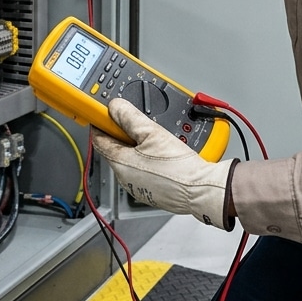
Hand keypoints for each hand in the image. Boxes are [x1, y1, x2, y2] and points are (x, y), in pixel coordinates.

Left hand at [92, 99, 236, 229]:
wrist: (202, 190)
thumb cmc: (179, 168)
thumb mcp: (152, 132)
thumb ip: (130, 117)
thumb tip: (115, 107)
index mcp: (120, 164)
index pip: (99, 140)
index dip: (101, 123)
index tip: (104, 113)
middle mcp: (125, 179)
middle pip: (116, 150)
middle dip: (123, 134)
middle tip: (136, 123)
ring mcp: (139, 187)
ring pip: (131, 161)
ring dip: (137, 148)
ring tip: (155, 139)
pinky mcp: (152, 193)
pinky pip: (144, 172)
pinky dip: (149, 161)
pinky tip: (163, 155)